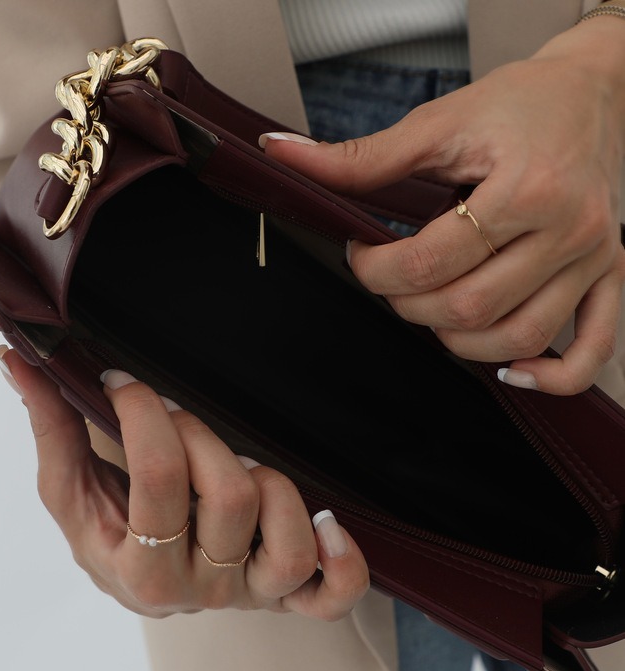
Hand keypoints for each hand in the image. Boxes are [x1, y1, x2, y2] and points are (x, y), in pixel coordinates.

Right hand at [0, 347, 368, 619]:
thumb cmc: (111, 535)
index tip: (126, 382)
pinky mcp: (289, 594)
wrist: (148, 582)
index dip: (145, 412)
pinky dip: (342, 561)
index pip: (159, 478)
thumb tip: (18, 361)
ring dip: (268, 482)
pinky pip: (334, 594)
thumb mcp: (71, 493)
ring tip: (235, 463)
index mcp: (139, 569)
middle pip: (229, 496)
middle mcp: (202, 589)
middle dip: (201, 433)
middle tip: (175, 415)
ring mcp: (251, 594)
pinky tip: (329, 522)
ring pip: (285, 537)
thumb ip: (50, 429)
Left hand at [262, 17, 624, 394]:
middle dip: (407, 304)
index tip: (358, 254)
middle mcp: (569, 231)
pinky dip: (553, 375)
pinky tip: (511, 372)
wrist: (593, 92)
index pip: (430, 263)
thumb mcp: (437, 124)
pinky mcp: (611, 275)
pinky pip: (593, 349)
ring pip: (518, 336)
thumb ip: (360, 157)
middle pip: (469, 307)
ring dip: (458, 340)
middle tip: (388, 278)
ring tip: (430, 308)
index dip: (375, 270)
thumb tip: (281, 154)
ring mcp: (595, 259)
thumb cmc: (517, 104)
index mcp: (526, 190)